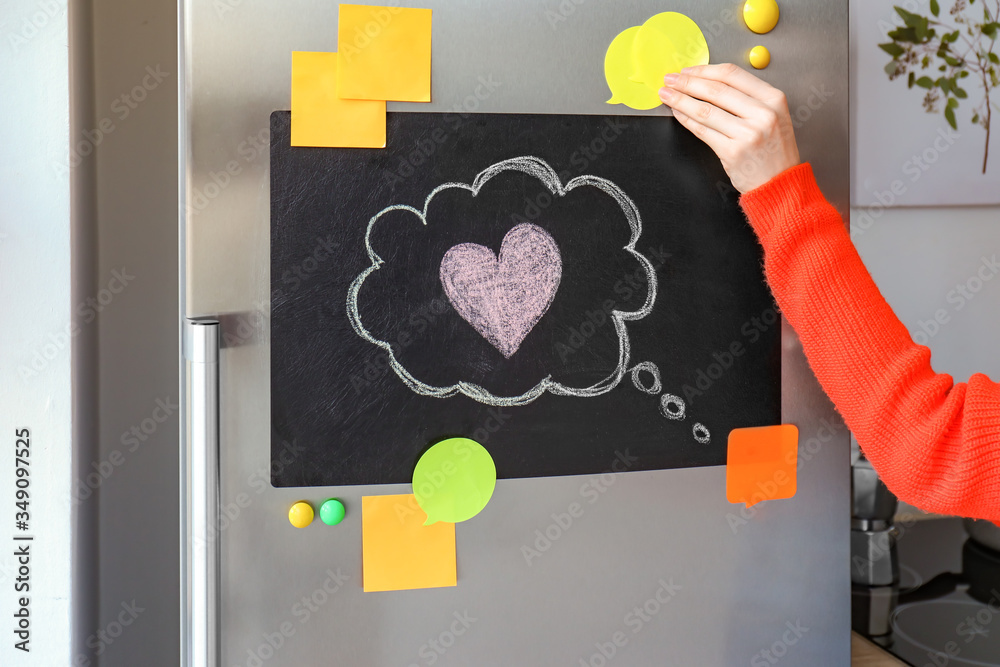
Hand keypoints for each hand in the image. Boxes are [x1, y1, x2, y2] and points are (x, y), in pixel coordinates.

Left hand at [658, 63, 799, 193]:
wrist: (780, 182)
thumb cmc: (773, 149)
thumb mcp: (772, 115)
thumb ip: (747, 98)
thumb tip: (707, 81)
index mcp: (773, 98)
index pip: (732, 75)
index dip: (704, 70)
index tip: (687, 71)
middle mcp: (763, 114)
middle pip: (716, 90)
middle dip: (687, 83)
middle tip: (670, 80)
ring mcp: (748, 134)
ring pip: (705, 110)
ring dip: (681, 101)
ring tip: (667, 95)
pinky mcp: (733, 152)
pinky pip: (703, 131)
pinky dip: (686, 120)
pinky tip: (678, 114)